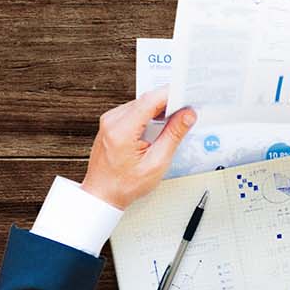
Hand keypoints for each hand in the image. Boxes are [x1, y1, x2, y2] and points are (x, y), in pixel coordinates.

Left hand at [80, 89, 196, 210]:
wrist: (102, 194)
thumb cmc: (125, 185)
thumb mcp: (156, 163)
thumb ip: (173, 135)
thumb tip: (187, 115)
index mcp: (121, 130)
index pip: (150, 100)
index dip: (171, 94)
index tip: (187, 94)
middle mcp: (112, 121)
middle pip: (145, 100)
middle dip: (167, 103)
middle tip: (186, 110)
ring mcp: (109, 121)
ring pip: (140, 104)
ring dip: (157, 109)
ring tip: (174, 120)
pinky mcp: (110, 123)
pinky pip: (132, 111)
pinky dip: (147, 115)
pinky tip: (157, 126)